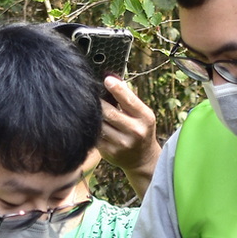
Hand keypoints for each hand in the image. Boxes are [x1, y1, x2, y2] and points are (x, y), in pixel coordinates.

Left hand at [96, 76, 160, 198]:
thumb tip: (111, 78)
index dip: (116, 88)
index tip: (106, 79)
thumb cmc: (140, 129)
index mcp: (145, 118)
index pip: (128, 100)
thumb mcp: (142, 114)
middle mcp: (135, 131)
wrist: (142, 159)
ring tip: (91, 108)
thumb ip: (128, 98)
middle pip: (108, 112)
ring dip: (94, 115)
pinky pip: (95, 135)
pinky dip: (92, 127)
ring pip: (99, 124)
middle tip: (92, 94)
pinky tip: (92, 123)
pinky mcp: (110, 152)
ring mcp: (122, 144)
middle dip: (99, 102)